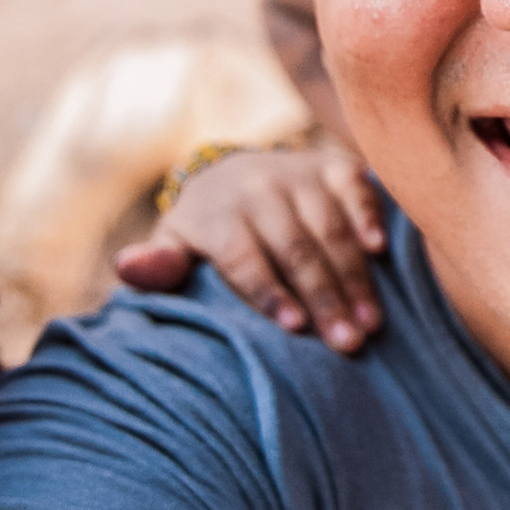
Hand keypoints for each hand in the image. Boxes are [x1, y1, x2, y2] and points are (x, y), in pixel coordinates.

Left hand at [115, 145, 387, 352]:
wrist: (230, 174)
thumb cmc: (205, 233)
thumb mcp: (174, 246)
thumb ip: (157, 265)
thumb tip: (127, 268)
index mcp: (215, 213)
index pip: (244, 255)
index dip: (269, 291)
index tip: (295, 328)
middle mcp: (257, 186)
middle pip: (294, 246)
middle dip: (323, 296)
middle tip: (349, 343)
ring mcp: (297, 173)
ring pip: (329, 226)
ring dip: (354, 275)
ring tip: (371, 322)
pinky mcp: (332, 165)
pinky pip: (356, 187)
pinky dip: (370, 215)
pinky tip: (382, 252)